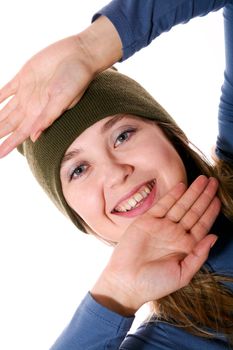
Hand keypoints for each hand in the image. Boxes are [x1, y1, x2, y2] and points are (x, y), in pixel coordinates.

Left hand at [0, 16, 121, 157]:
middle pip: (9, 124)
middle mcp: (32, 106)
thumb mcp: (64, 99)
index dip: (8, 144)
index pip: (21, 133)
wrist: (78, 54)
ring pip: (4, 110)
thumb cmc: (76, 78)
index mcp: (41, 113)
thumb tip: (34, 137)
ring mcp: (26, 92)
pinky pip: (4, 91)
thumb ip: (48, 116)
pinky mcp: (23, 78)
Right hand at [91, 176, 219, 315]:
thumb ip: (199, 255)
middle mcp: (175, 234)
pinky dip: (172, 195)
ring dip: (191, 192)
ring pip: (180, 205)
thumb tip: (214, 237)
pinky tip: (182, 185)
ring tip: (202, 180)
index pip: (202, 224)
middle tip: (213, 182)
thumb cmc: (155, 283)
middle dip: (204, 196)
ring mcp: (161, 226)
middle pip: (193, 211)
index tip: (219, 199)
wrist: (126, 282)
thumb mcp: (182, 274)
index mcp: (185, 246)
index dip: (211, 211)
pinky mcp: (146, 221)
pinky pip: (162, 205)